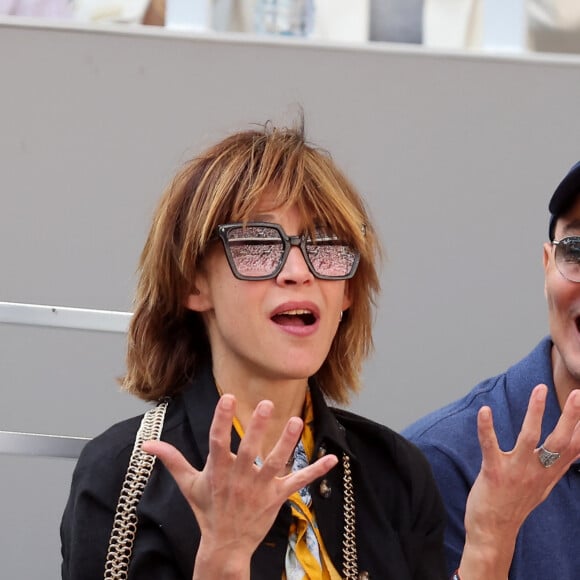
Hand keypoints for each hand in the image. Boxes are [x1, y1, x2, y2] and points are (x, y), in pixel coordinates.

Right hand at [142, 394, 337, 578]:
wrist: (224, 545)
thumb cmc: (207, 510)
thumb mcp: (189, 485)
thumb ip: (172, 460)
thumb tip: (147, 445)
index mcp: (218, 469)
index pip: (217, 440)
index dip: (221, 419)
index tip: (227, 398)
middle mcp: (240, 476)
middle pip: (249, 449)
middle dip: (257, 427)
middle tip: (265, 404)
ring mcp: (260, 487)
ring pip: (276, 462)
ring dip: (287, 442)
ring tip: (296, 421)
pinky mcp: (277, 497)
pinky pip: (298, 482)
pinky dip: (316, 471)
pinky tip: (333, 458)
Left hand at [459, 384, 579, 578]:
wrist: (493, 532)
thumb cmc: (515, 503)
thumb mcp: (543, 485)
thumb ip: (557, 466)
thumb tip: (576, 450)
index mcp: (549, 473)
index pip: (573, 448)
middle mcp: (537, 471)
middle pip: (559, 441)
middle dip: (569, 417)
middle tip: (576, 394)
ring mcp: (516, 471)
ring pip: (530, 438)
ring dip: (535, 412)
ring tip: (539, 390)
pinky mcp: (494, 472)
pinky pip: (490, 446)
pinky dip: (486, 427)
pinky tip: (485, 410)